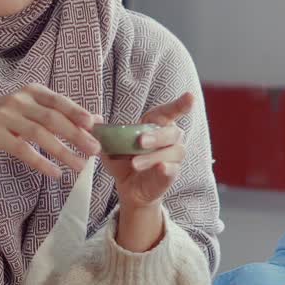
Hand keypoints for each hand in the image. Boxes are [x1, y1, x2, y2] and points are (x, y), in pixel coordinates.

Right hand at [0, 83, 100, 178]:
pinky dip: (40, 161)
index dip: (77, 112)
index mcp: (29, 92)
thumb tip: (95, 119)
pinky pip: (21, 149)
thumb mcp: (30, 114)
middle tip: (95, 150)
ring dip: (62, 151)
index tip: (95, 126)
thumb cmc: (2, 123)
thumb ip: (60, 115)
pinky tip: (54, 172)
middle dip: (75, 134)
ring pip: (39, 134)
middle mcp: (16, 101)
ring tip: (79, 166)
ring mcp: (2, 116)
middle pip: (51, 118)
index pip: (57, 101)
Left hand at [101, 92, 193, 208]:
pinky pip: (173, 170)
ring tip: (135, 164)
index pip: (170, 112)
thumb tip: (93, 120)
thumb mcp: (110, 144)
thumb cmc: (123, 159)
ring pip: (171, 152)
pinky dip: (166, 168)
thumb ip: (103, 132)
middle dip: (156, 136)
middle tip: (140, 142)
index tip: (190, 97)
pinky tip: (160, 168)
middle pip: (172, 132)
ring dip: (152, 157)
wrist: (128, 187)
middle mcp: (170, 138)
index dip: (181, 104)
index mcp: (157, 124)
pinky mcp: (171, 174)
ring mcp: (173, 157)